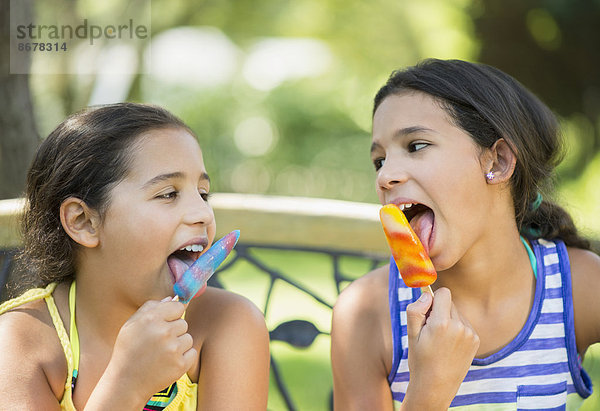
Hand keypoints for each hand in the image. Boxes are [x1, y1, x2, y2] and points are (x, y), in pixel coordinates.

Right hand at [100, 298, 195, 405]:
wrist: (125, 383)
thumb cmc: (128, 351)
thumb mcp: (131, 325)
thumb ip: (151, 307)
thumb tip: (172, 298)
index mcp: (151, 318)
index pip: (178, 306)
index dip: (172, 315)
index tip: (164, 324)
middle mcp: (163, 332)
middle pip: (183, 323)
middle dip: (174, 332)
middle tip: (158, 343)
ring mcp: (173, 349)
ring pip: (188, 338)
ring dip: (179, 345)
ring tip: (161, 354)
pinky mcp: (181, 364)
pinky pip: (191, 353)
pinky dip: (184, 358)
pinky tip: (168, 363)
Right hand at [401, 288, 478, 409]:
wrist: (436, 386)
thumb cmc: (420, 359)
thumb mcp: (411, 334)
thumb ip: (416, 310)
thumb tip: (427, 294)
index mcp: (442, 323)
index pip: (444, 293)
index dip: (433, 299)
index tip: (427, 311)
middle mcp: (460, 326)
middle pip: (449, 302)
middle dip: (439, 310)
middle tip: (430, 330)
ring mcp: (470, 334)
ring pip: (457, 313)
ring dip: (448, 320)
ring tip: (440, 341)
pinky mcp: (476, 340)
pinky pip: (464, 324)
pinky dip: (456, 329)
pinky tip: (449, 345)